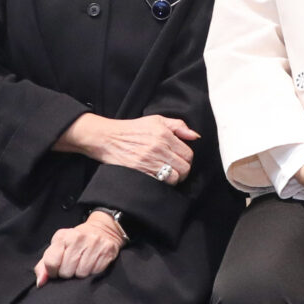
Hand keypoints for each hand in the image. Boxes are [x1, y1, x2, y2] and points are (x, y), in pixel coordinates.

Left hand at [33, 210, 125, 284]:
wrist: (101, 230)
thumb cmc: (74, 243)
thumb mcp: (57, 248)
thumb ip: (44, 266)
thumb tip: (41, 283)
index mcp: (62, 236)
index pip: (51, 262)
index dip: (53, 272)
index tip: (57, 270)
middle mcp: (77, 238)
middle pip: (66, 271)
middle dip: (67, 273)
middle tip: (71, 267)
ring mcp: (94, 243)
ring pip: (81, 274)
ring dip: (80, 274)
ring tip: (82, 265)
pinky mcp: (107, 250)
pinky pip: (95, 272)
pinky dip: (93, 272)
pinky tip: (92, 264)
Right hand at [59, 113, 197, 183]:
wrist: (108, 138)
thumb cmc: (132, 129)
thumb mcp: (156, 120)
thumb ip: (178, 126)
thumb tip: (195, 136)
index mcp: (164, 135)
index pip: (188, 154)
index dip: (187, 159)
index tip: (181, 160)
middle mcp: (158, 148)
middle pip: (184, 168)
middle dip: (183, 171)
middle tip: (177, 169)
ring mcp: (149, 162)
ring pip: (174, 178)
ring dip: (173, 178)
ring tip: (168, 175)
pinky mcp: (140, 172)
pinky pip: (159, 183)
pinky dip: (161, 183)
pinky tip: (158, 178)